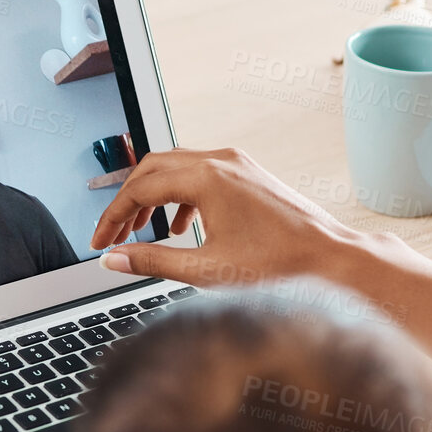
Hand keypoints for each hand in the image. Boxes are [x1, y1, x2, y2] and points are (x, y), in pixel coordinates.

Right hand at [89, 147, 367, 286]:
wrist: (331, 259)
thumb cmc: (279, 266)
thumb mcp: (205, 269)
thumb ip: (152, 260)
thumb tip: (114, 259)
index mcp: (207, 178)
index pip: (140, 187)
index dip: (113, 215)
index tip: (99, 241)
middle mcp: (222, 161)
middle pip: (153, 167)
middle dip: (128, 201)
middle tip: (112, 234)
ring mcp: (239, 164)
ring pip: (178, 167)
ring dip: (153, 196)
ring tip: (142, 232)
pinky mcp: (250, 174)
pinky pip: (202, 174)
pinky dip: (181, 196)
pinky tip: (181, 228)